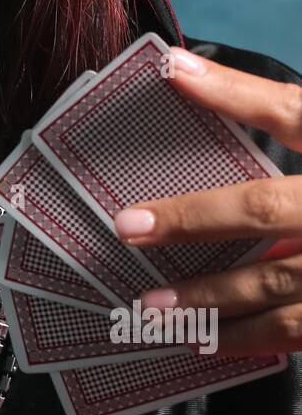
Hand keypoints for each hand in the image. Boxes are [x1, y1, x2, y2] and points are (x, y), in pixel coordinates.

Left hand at [112, 48, 301, 355]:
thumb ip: (286, 118)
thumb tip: (197, 80)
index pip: (290, 110)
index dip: (230, 92)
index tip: (171, 71)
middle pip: (268, 207)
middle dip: (194, 218)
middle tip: (130, 226)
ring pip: (283, 285)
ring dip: (215, 299)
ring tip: (158, 309)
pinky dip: (257, 339)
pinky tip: (215, 343)